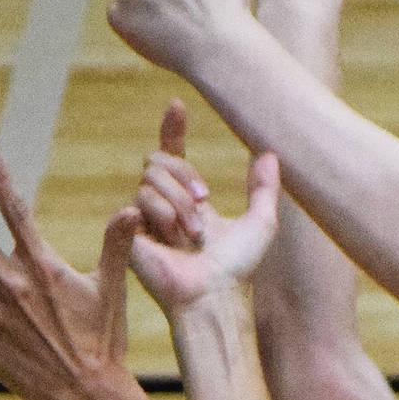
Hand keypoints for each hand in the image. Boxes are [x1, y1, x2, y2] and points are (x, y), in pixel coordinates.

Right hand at [127, 100, 281, 320]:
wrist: (216, 293)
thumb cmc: (237, 268)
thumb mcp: (260, 223)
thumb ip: (265, 189)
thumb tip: (269, 153)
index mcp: (189, 200)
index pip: (172, 154)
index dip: (172, 129)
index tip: (177, 105)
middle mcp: (163, 205)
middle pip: (158, 160)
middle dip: (184, 174)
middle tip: (205, 201)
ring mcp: (144, 218)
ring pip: (149, 178)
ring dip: (179, 204)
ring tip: (192, 236)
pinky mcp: (128, 232)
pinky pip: (137, 200)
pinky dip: (162, 215)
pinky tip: (171, 239)